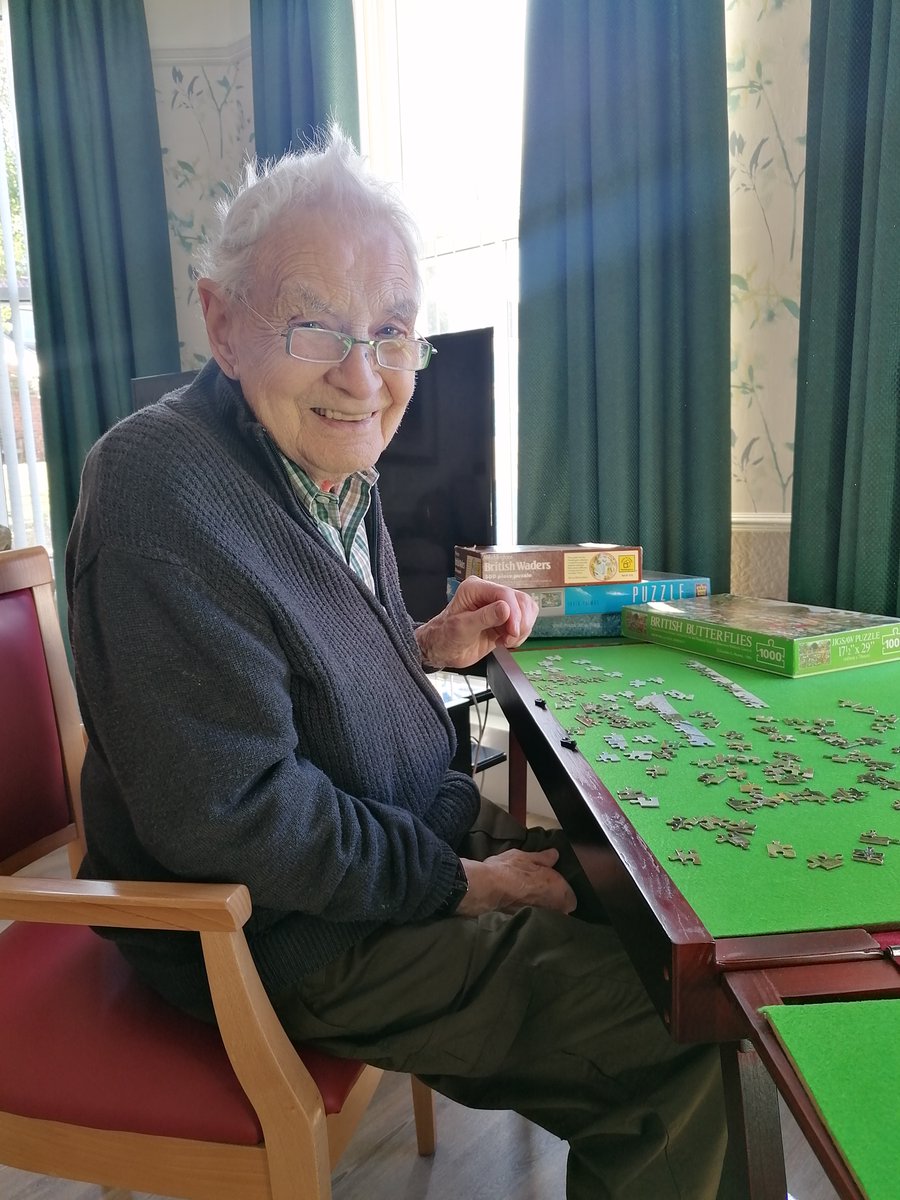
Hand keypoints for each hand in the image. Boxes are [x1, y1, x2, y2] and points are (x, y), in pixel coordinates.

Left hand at [414, 577, 538, 668]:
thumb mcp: (462, 628)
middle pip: (520, 600)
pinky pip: (524, 621)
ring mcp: (499, 606)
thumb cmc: (445, 636)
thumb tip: (506, 608)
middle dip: (520, 622)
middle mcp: (489, 594)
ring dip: (522, 628)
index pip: (504, 593)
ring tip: (507, 640)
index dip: (514, 612)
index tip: (513, 630)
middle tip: (509, 638)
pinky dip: (521, 633)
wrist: (443, 650)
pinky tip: (508, 641)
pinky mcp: (505, 619)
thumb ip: (484, 617)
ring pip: (526, 609)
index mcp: (475, 588)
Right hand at [454, 848, 576, 916]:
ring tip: (528, 901)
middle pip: (561, 910)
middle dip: (553, 904)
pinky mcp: (528, 926)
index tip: (552, 887)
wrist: (486, 888)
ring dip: (542, 911)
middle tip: (539, 893)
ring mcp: (542, 919)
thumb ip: (544, 857)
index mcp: (560, 890)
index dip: (562, 892)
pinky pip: (534, 921)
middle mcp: (556, 909)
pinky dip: (529, 916)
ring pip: (548, 917)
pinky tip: (519, 908)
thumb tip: (554, 855)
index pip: (571, 898)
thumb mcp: (526, 856)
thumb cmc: (508, 870)